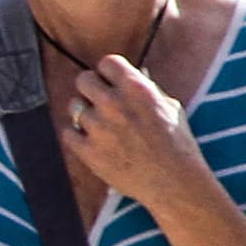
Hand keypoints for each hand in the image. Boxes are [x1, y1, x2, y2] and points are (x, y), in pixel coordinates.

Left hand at [59, 52, 219, 215]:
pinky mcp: (87, 151)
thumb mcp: (170, 107)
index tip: (110, 81)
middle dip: (91, 88)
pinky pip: (68, 133)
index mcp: (136, 88)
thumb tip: (135, 73)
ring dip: (85, 113)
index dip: (108, 72)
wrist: (174, 182)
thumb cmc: (177, 144)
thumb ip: (148, 89)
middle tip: (99, 101)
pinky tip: (91, 141)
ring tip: (100, 125)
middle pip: (83, 79)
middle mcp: (113, 103)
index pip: (107, 62)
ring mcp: (98, 127)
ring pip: (74, 106)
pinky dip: (77, 136)